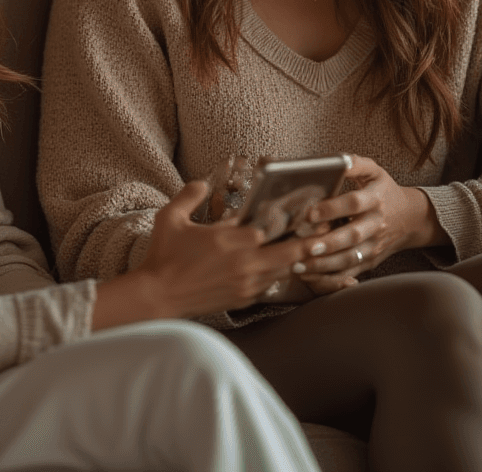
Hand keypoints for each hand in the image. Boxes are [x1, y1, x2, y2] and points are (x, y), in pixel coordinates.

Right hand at [135, 180, 319, 317]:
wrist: (159, 296)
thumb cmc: (163, 256)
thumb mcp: (169, 218)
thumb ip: (188, 196)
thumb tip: (201, 183)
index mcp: (230, 239)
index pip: (271, 225)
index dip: (288, 218)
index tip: (303, 211)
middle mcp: (244, 262)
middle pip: (289, 251)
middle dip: (307, 242)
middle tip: (322, 233)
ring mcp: (247, 283)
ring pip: (284, 270)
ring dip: (296, 258)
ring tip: (310, 248)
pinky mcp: (244, 298)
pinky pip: (271, 284)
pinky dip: (280, 274)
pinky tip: (282, 266)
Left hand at [290, 155, 448, 294]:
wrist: (409, 218)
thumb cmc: (383, 191)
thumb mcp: (374, 172)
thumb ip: (356, 164)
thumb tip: (338, 160)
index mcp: (375, 199)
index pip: (354, 203)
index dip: (333, 208)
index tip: (310, 212)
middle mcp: (376, 225)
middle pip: (352, 236)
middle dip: (329, 242)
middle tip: (306, 246)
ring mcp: (374, 246)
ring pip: (350, 259)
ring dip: (324, 264)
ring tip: (300, 265)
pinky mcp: (370, 261)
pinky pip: (350, 273)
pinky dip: (330, 278)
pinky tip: (309, 276)